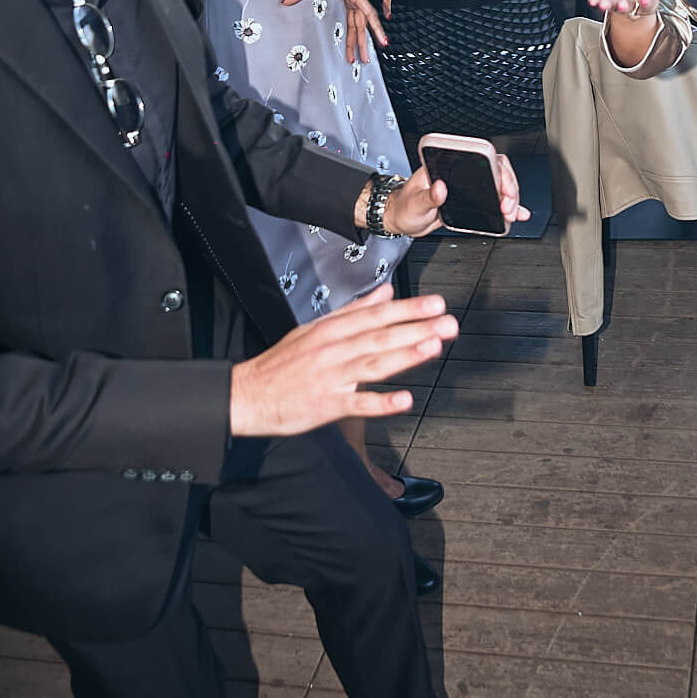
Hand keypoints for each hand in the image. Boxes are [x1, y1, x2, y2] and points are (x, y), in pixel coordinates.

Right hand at [230, 284, 458, 436]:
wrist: (247, 394)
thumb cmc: (283, 363)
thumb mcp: (316, 328)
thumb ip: (354, 311)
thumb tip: (386, 292)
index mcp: (332, 329)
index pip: (376, 315)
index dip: (408, 308)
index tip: (436, 303)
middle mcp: (334, 349)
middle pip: (380, 336)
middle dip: (417, 328)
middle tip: (449, 323)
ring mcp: (331, 377)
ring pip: (372, 363)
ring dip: (404, 355)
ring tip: (433, 347)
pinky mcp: (327, 405)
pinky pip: (357, 404)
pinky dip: (380, 402)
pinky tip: (404, 400)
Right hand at [281, 0, 385, 63]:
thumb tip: (287, 1)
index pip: (350, 17)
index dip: (351, 32)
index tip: (351, 46)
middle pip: (357, 25)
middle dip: (358, 43)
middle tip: (360, 59)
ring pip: (363, 24)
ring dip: (365, 42)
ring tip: (367, 57)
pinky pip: (368, 13)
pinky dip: (375, 26)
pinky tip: (381, 39)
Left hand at [381, 156, 529, 236]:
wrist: (401, 219)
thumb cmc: (404, 206)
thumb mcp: (414, 203)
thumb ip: (428, 196)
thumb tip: (440, 188)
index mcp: (447, 165)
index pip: (481, 159)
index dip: (498, 171)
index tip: (503, 187)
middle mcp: (461, 173)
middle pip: (496, 172)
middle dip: (508, 188)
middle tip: (508, 205)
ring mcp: (468, 187)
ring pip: (499, 186)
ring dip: (510, 199)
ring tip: (512, 213)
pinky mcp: (470, 202)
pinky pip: (493, 202)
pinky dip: (506, 208)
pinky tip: (516, 214)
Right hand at [566, 0, 658, 20]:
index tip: (593, 0)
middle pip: (611, 1)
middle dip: (607, 2)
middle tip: (603, 4)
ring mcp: (632, 1)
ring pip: (627, 4)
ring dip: (624, 5)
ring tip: (622, 4)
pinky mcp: (646, 2)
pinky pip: (646, 3)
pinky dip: (646, 2)